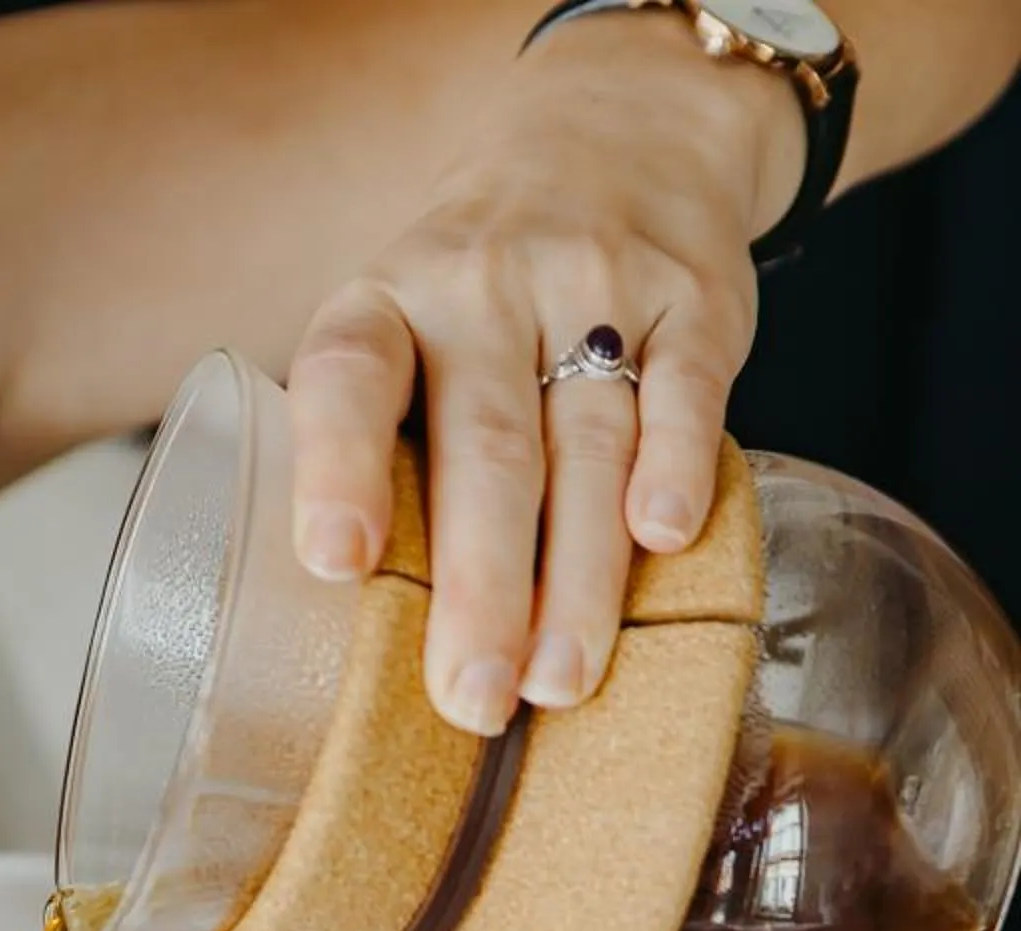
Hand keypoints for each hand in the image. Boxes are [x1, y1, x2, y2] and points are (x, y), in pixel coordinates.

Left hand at [287, 6, 802, 732]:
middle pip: (484, 449)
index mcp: (387, 304)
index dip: (337, 470)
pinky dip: (675, 465)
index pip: (349, 378)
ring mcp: (594, 284)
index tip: (336, 564)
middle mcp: (482, 286)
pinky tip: (663, 539)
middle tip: (473, 699)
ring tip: (561, 681)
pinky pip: (685, 388)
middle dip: (480, 588)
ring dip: (577, 575)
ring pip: (586, 444)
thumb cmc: (479, 297)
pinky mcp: (693, 296)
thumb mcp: (406, 334)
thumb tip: (375, 645)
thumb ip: (394, 452)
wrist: (620, 132)